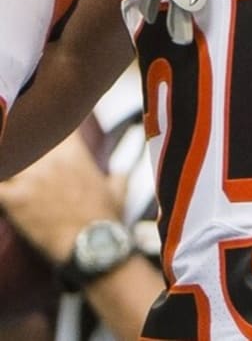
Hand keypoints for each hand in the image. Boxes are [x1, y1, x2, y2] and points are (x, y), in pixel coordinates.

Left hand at [0, 132, 120, 264]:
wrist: (93, 245)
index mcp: (74, 153)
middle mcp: (51, 159)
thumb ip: (117, 176)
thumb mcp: (118, 191)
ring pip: (7, 156)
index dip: (45, 128)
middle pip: (24, 138)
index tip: (42, 133)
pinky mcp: (15, 200)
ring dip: (7, 162)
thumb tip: (120, 174)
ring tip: (9, 166)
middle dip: (21, 143)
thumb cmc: (104, 218)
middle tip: (18, 149)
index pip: (54, 125)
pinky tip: (3, 191)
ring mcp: (31, 178)